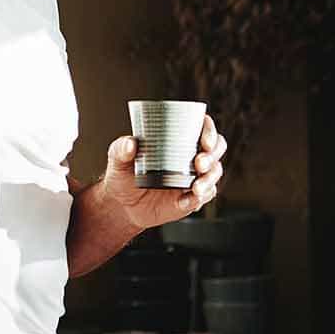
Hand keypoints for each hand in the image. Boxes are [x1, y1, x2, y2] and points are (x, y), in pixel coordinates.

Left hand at [100, 114, 227, 234]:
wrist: (123, 206)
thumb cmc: (123, 176)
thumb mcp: (117, 159)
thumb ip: (121, 149)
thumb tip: (130, 144)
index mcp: (177, 140)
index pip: (202, 127)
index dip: (209, 131)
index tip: (204, 141)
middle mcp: (190, 156)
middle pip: (216, 149)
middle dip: (213, 155)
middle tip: (200, 163)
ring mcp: (193, 177)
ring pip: (215, 173)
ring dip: (209, 179)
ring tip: (195, 188)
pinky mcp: (192, 197)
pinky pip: (205, 196)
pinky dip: (198, 199)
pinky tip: (185, 201)